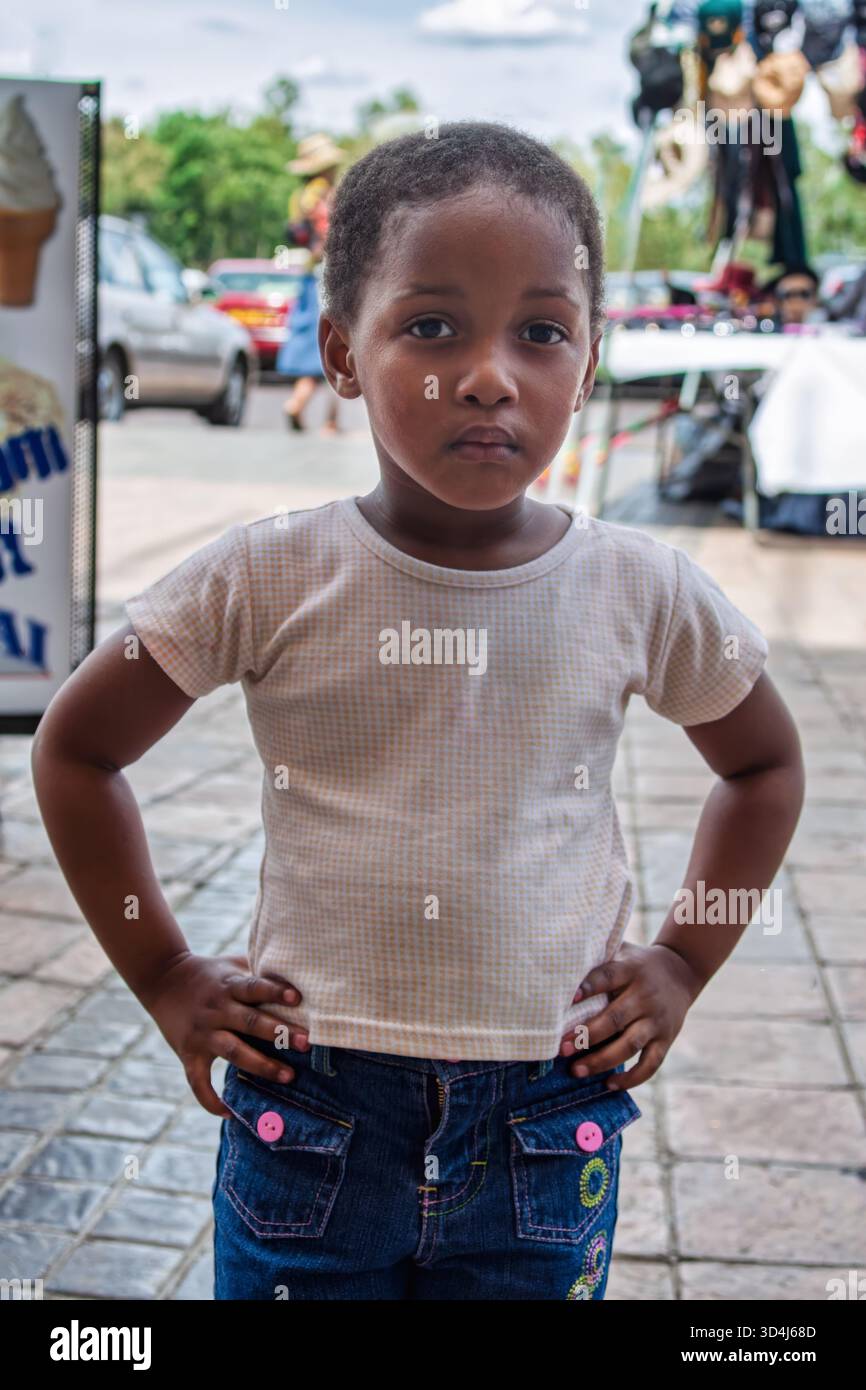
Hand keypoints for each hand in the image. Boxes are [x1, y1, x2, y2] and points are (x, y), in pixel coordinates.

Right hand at [140, 952, 309, 1116]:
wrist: (163, 978)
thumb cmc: (211, 973)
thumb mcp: (233, 965)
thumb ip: (260, 972)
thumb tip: (300, 974)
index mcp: (230, 985)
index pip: (254, 987)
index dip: (275, 991)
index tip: (298, 998)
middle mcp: (216, 1009)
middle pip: (249, 1021)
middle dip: (279, 1033)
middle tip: (306, 1043)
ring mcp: (202, 1033)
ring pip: (233, 1051)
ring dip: (261, 1065)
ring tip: (288, 1076)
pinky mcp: (189, 1053)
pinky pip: (198, 1082)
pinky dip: (210, 1100)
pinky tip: (229, 1114)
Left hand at [559, 942, 701, 1089]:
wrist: (681, 971)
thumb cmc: (636, 964)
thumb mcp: (622, 951)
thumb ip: (597, 958)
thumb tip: (557, 965)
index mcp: (631, 970)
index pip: (608, 978)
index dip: (589, 988)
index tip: (568, 1000)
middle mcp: (645, 996)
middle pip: (615, 1018)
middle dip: (586, 1035)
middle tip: (561, 1048)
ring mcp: (657, 1020)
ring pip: (630, 1044)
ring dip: (602, 1060)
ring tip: (576, 1071)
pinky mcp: (666, 1039)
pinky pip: (651, 1064)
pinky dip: (632, 1078)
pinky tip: (609, 1084)